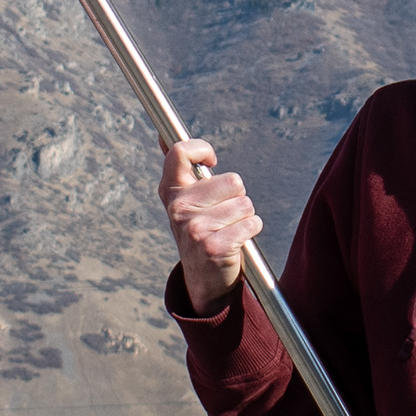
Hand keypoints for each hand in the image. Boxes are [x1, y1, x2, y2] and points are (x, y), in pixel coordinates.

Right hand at [160, 139, 259, 314]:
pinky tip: (236, 242)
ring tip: (229, 230)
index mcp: (171, 192)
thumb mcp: (184, 200)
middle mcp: (178, 208)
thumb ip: (180, 168)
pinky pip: (252, 223)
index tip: (212, 163)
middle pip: (233, 180)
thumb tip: (162, 135)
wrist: (204, 280)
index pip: (180, 151)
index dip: (202, 150)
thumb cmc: (201, 231)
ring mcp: (194, 228)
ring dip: (245, 217)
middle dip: (237, 197)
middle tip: (223, 215)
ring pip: (245, 203)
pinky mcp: (214, 246)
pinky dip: (251, 231)